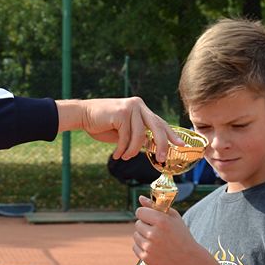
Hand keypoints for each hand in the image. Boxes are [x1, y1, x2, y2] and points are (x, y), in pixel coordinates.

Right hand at [55, 98, 182, 161]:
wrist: (83, 115)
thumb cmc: (103, 125)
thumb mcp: (124, 132)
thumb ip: (138, 136)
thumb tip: (151, 146)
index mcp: (142, 109)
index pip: (160, 123)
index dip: (172, 135)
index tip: (181, 145)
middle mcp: (139, 105)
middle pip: (157, 127)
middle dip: (161, 145)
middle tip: (162, 158)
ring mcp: (131, 107)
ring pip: (140, 136)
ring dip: (132, 150)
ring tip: (124, 156)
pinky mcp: (122, 112)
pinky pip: (127, 137)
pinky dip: (122, 149)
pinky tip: (117, 154)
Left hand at [132, 196, 201, 264]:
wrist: (188, 258)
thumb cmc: (181, 235)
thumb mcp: (173, 217)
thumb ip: (155, 206)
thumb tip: (140, 198)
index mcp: (161, 221)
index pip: (140, 212)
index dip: (145, 214)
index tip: (150, 217)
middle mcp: (153, 234)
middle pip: (137, 224)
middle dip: (145, 225)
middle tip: (157, 230)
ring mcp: (149, 247)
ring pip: (135, 236)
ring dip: (143, 236)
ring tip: (156, 240)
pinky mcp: (146, 258)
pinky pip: (135, 247)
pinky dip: (142, 247)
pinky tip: (154, 248)